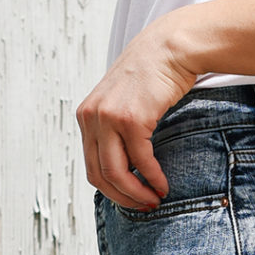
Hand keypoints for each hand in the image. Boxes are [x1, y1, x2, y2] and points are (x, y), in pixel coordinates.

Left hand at [76, 24, 196, 210]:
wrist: (169, 48)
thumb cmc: (152, 75)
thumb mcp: (122, 102)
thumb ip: (115, 129)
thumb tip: (124, 167)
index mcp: (86, 116)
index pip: (91, 166)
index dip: (111, 190)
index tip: (132, 199)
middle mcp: (91, 117)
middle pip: (99, 175)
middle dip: (123, 197)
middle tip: (145, 206)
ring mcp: (108, 118)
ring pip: (116, 173)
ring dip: (137, 192)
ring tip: (155, 199)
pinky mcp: (131, 118)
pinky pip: (141, 159)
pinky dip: (153, 177)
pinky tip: (163, 184)